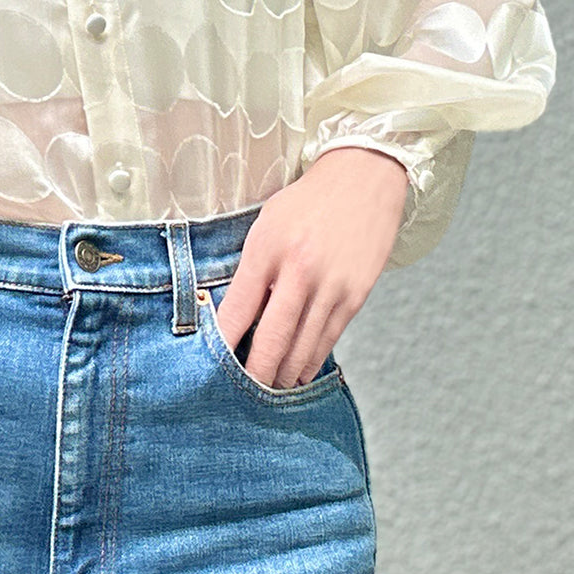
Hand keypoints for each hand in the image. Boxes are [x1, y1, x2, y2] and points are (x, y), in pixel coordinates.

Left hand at [214, 148, 408, 388]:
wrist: (363, 179)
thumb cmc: (306, 203)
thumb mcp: (266, 225)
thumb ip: (250, 269)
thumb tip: (235, 316)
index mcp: (267, 248)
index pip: (237, 309)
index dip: (222, 345)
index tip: (209, 368)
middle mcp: (299, 270)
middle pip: (271, 339)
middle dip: (254, 373)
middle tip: (240, 394)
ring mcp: (331, 286)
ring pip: (302, 347)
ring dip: (283, 374)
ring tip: (267, 390)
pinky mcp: (355, 296)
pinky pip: (328, 339)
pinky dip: (310, 362)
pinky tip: (298, 374)